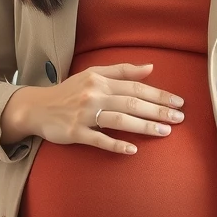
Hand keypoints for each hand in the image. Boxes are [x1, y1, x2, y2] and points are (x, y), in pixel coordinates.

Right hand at [0, 63, 184, 154]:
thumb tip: (150, 66)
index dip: (158, 93)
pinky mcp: (75, 132)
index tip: (178, 101)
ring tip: (164, 132)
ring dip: (144, 126)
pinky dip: (116, 144)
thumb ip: (121, 70)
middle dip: (157, 110)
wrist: (37, 107)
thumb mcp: (92, 74)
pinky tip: (133, 149)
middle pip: (131, 102)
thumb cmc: (69, 92)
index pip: (135, 86)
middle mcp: (93, 95)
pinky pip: (99, 139)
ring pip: (119, 119)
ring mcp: (84, 115)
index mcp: (100, 80)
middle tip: (179, 118)